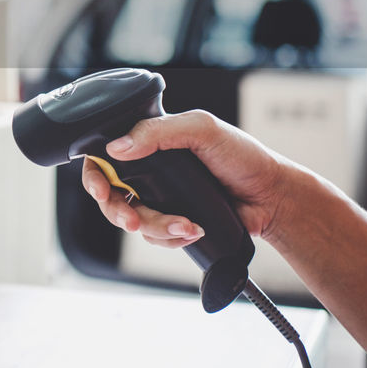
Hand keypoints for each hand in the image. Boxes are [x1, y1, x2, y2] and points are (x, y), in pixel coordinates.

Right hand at [81, 110, 292, 247]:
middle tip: (132, 221)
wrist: (272, 198)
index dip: (94, 174)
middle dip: (118, 212)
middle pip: (111, 195)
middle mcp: (150, 171)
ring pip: (133, 220)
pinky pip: (155, 237)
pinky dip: (171, 237)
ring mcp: (161, 198)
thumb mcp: (201, 129)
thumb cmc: (243, 157)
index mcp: (151, 142)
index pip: (105, 156)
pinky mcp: (174, 221)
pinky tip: (193, 230)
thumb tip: (117, 148)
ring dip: (156, 227)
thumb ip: (158, 132)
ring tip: (186, 226)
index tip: (100, 188)